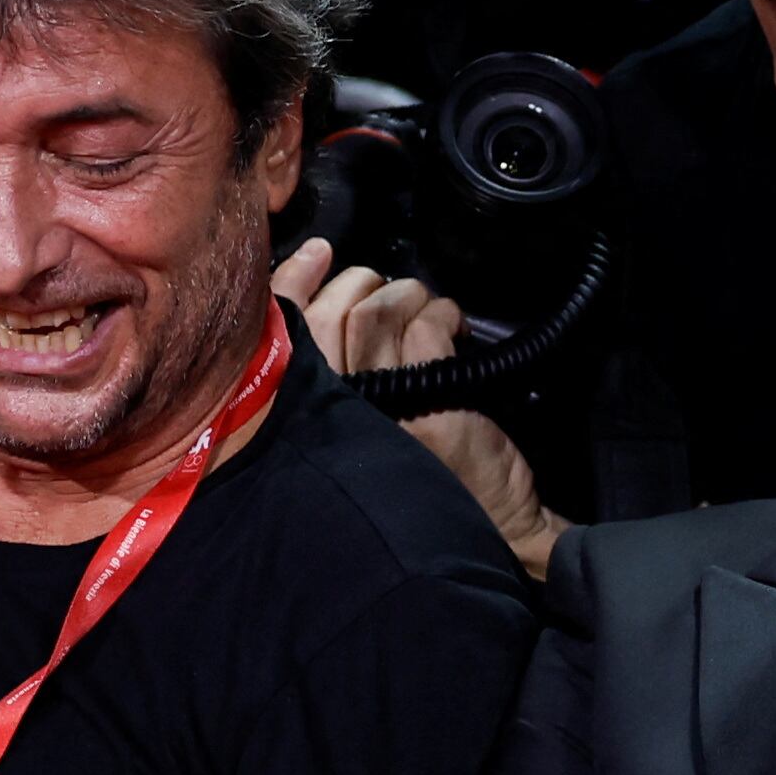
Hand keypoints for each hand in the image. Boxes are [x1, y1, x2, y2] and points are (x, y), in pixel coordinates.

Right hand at [274, 238, 563, 575]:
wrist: (490, 521)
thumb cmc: (428, 472)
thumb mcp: (365, 426)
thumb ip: (342, 375)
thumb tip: (346, 302)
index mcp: (311, 410)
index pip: (285, 332)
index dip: (294, 280)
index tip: (317, 253)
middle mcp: (333, 408)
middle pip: (328, 313)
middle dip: (362, 284)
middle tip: (395, 296)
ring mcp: (378, 402)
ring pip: (376, 311)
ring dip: (409, 297)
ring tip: (431, 316)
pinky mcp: (426, 397)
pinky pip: (425, 325)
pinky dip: (445, 316)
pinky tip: (458, 334)